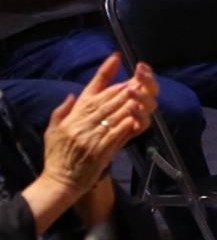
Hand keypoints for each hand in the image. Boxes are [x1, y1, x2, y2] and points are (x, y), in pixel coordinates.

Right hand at [41, 55, 151, 200]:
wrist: (60, 181)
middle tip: (138, 78)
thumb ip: (62, 111)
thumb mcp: (53, 131)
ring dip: (128, 102)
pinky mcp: (99, 150)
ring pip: (113, 114)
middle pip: (106, 100)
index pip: (90, 90)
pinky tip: (136, 117)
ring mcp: (90, 136)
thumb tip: (71, 95)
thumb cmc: (57, 156)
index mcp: (72, 117)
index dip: (104, 73)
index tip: (115, 58)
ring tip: (140, 92)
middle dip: (123, 88)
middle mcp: (81, 123)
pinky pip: (116, 134)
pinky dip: (126, 124)